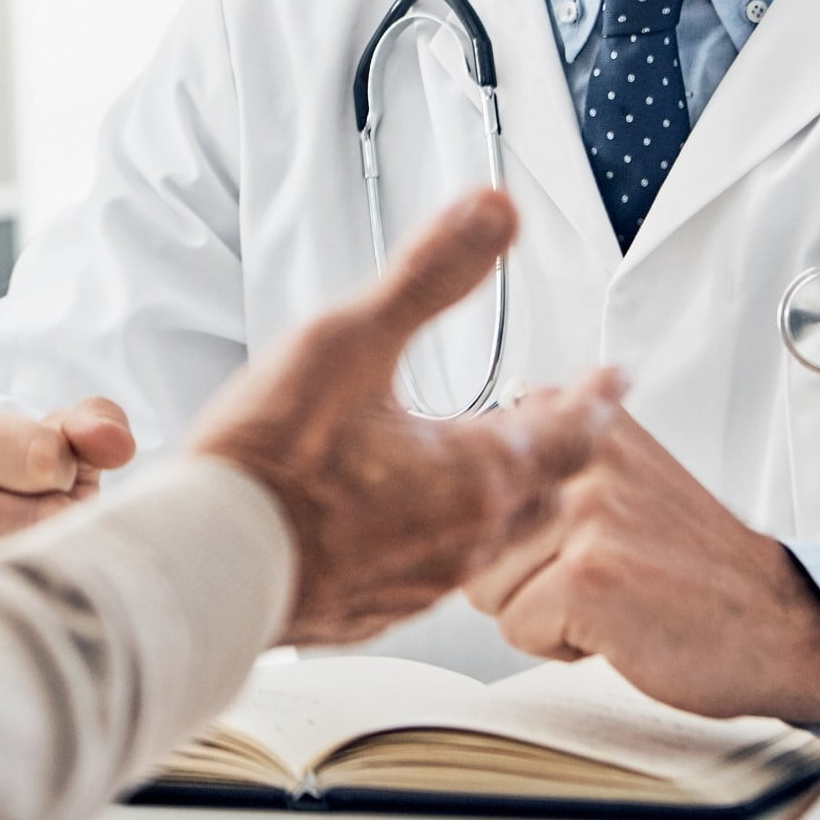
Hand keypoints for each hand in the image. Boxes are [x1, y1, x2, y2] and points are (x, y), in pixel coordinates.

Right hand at [0, 397, 136, 596]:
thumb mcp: (52, 445)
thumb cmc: (16, 489)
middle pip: (39, 520)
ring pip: (24, 574)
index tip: (51, 479)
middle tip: (44, 527)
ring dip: (52, 571)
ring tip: (31, 558)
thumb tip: (115, 443)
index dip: (69, 472)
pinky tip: (18, 600)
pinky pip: (6, 624)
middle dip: (64, 524)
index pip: (43, 456)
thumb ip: (91, 426)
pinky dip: (32, 616)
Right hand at [189, 189, 625, 645]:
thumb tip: (493, 212)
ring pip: (491, 538)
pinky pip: (435, 570)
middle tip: (561, 417)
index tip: (615, 378)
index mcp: (473, 476)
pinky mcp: (371, 608)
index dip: (597, 398)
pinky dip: (443, 533)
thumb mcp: (349, 340)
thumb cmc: (268, 462)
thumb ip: (428, 274)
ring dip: (504, 494)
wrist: (204, 566)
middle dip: (557, 447)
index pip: (571, 434)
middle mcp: (462, 540)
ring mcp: (417, 583)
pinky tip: (407, 520)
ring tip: (491, 463)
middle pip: (543, 493)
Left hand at [464, 406, 819, 723]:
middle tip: (594, 572)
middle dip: (516, 572)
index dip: (505, 526)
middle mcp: (575, 453)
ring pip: (482, 585)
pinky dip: (559, 646)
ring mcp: (581, 512)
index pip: (466, 476)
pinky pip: (517, 627)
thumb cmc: (690, 560)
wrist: (780, 623)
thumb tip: (455, 451)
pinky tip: (617, 627)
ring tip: (605, 596)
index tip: (561, 533)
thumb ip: (543, 450)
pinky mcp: (586, 575)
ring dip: (536, 608)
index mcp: (575, 418)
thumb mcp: (617, 470)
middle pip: (468, 535)